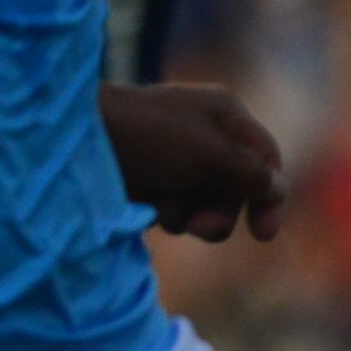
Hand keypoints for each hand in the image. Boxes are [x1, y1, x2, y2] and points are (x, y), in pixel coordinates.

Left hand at [104, 83, 283, 241]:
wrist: (73, 141)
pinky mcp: (145, 177)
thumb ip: (252, 175)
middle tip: (199, 227)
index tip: (262, 236)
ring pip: (201, 202)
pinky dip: (162, 210)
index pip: (265, 160)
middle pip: (233, 188)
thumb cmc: (148, 138)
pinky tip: (143, 204)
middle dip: (218, 212)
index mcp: (223, 114)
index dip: (269, 198)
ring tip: (161, 207)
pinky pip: (171, 205)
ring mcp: (172, 157)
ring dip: (186, 213)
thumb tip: (277, 189)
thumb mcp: (212, 154)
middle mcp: (202, 134)